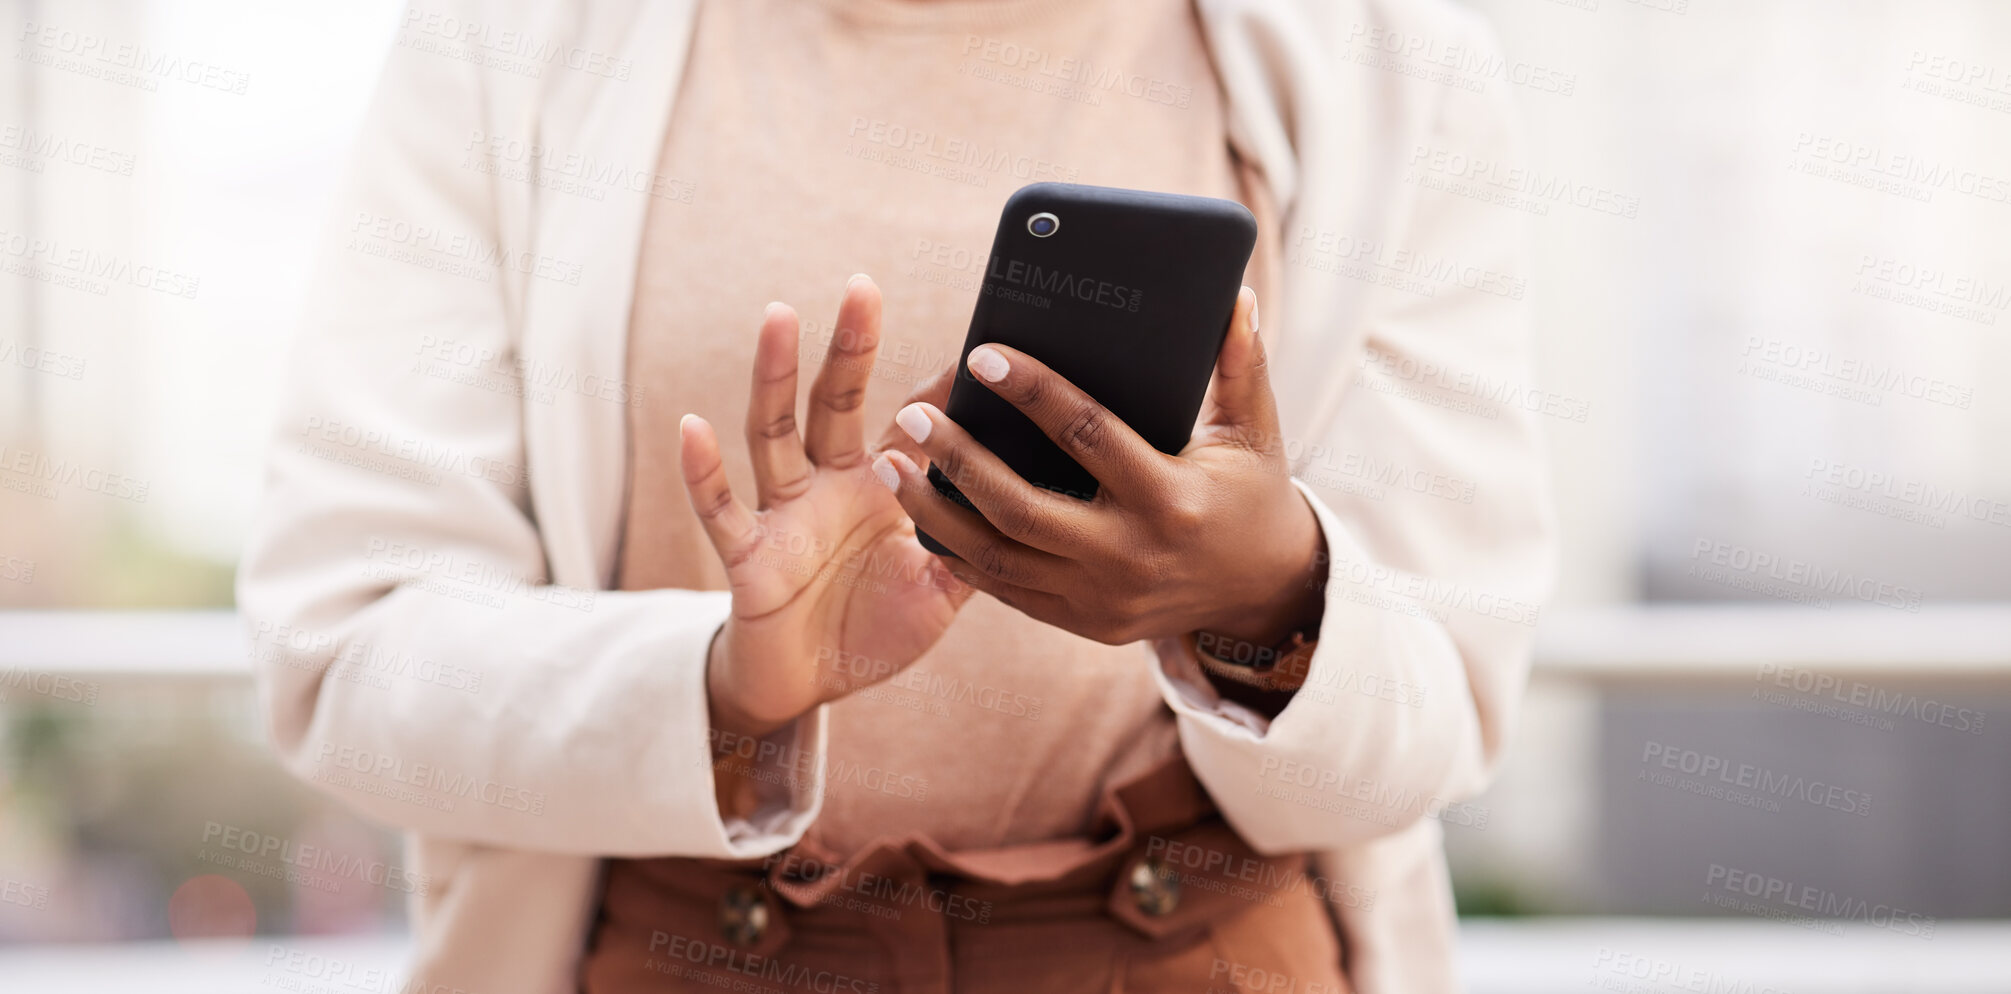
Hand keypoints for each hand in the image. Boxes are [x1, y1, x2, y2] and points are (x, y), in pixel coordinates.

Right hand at [680, 276, 971, 744]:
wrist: (806, 688)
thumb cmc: (870, 632)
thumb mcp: (938, 593)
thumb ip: (975, 551)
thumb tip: (1031, 510)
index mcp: (879, 490)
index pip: (911, 426)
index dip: (939, 390)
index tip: (975, 345)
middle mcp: (828, 487)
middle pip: (836, 402)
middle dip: (849, 346)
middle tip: (863, 287)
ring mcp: (784, 514)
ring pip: (776, 433)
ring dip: (775, 376)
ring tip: (781, 316)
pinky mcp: (748, 554)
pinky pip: (722, 509)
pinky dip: (702, 471)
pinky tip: (692, 427)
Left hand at [875, 287, 1325, 652]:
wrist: (1263, 593)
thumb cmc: (1253, 493)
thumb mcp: (1255, 430)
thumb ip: (1241, 361)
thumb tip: (1236, 292)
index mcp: (1170, 497)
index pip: (1088, 435)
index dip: (1032, 392)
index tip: (983, 355)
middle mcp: (1131, 555)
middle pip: (1022, 507)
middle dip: (960, 459)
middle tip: (912, 416)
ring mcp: (1103, 598)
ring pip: (999, 558)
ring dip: (936, 513)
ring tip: (891, 467)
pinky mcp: (1085, 624)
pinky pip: (1009, 591)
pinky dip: (963, 554)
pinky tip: (922, 517)